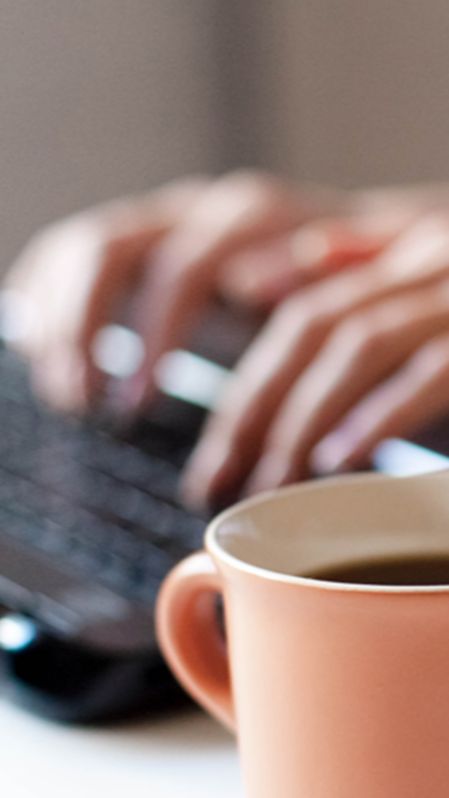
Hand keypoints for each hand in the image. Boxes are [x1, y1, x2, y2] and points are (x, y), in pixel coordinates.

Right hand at [5, 171, 347, 410]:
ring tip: (64, 393)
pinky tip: (40, 349)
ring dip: (59, 323)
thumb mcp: (344, 290)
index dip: (152, 335)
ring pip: (80, 252)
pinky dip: (44, 301)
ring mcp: (154, 221)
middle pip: (109, 251)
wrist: (335, 250)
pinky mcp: (126, 241)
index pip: (179, 267)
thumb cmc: (341, 289)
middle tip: (82, 403)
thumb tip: (243, 285)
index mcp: (242, 217)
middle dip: (85, 330)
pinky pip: (63, 255)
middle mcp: (189, 210)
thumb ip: (314, 277)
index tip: (137, 402)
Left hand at [182, 213, 448, 508]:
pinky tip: (341, 457)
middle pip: (314, 326)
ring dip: (306, 416)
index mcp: (409, 255)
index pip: (302, 317)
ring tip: (269, 481)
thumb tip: (269, 272)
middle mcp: (432, 262)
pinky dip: (383, 410)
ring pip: (362, 340)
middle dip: (255, 408)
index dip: (249, 388)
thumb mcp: (433, 280)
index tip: (216, 455)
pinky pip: (434, 367)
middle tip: (218, 481)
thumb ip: (364, 264)